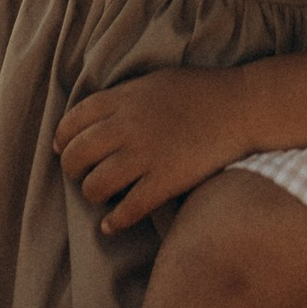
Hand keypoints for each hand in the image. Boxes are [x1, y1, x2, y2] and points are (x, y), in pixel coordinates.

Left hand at [53, 68, 254, 234]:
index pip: (72, 122)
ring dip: (94, 195)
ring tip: (105, 196)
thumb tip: (93, 119)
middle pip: (76, 157)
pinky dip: (114, 222)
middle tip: (85, 176)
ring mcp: (145, 155)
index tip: (66, 151)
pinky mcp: (165, 181)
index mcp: (123, 99)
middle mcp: (127, 127)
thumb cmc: (200, 92)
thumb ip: (122, 99)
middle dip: (74, 171)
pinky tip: (111, 225)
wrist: (243, 107)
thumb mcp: (154, 82)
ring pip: (94, 187)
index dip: (64, 141)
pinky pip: (127, 210)